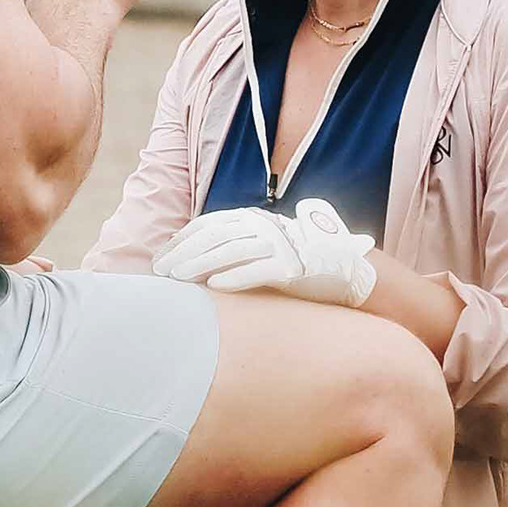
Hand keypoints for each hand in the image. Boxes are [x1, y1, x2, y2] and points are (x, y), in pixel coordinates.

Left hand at [152, 199, 377, 306]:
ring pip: (231, 252)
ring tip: (178, 278)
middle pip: (214, 237)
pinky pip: (260, 271)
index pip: (209, 225)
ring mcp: (279, 246)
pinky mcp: (294, 267)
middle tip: (160, 271)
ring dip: (201, 264)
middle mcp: (263, 228)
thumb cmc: (299, 259)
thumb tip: (200, 258)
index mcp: (253, 220)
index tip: (161, 257)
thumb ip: (237, 245)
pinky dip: (236, 277)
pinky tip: (215, 287)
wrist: (347, 267)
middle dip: (183, 253)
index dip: (182, 240)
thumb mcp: (265, 243)